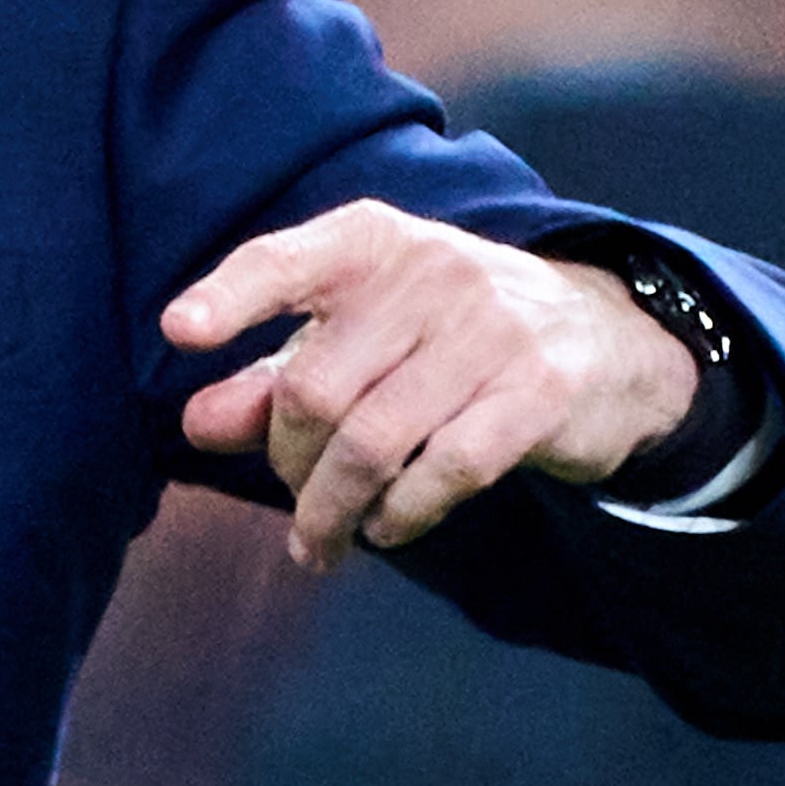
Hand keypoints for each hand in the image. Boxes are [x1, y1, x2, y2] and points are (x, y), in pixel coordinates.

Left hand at [164, 199, 700, 573]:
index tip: (178, 332)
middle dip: (288, 462)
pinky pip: (444, 471)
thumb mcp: (363, 338)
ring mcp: (492, 331)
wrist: (606, 342)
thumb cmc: (449, 339)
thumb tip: (196, 424)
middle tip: (296, 496)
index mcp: (374, 243)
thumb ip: (273, 379)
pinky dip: (400, 514)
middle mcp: (431, 273)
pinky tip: (386, 528)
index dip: (231, 296)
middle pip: (314, 388)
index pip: (287, 260)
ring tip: (319, 542)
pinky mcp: (539, 393)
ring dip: (331, 510)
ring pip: (373, 442)